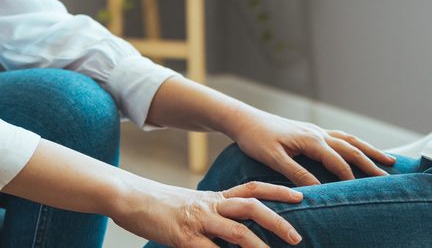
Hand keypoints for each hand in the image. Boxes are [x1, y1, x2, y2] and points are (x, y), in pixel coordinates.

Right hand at [116, 180, 303, 247]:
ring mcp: (198, 221)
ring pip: (236, 232)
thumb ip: (215, 214)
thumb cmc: (162, 205)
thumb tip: (238, 230)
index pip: (253, 189)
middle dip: (277, 221)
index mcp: (215, 197)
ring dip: (259, 247)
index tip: (301, 195)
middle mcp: (211, 206)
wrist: (130, 197)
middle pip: (251, 207)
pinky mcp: (183, 238)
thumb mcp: (193, 205)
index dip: (278, 191)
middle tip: (296, 237)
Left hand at [225, 107, 395, 185]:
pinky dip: (355, 144)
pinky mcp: (311, 132)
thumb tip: (317, 188)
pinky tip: (359, 150)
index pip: (338, 162)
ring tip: (388, 160)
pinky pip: (340, 137)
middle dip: (372, 163)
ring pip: (349, 140)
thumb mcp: (273, 159)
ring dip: (369, 150)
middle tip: (391, 176)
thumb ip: (296, 172)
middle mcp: (318, 133)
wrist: (245, 120)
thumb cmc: (256, 139)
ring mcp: (316, 131)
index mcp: (311, 140)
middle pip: (352, 149)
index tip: (364, 193)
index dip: (352, 178)